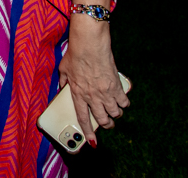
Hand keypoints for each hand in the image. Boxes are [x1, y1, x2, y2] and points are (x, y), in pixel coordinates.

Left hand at [57, 15, 128, 145]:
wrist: (90, 45)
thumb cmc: (75, 55)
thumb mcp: (63, 69)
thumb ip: (64, 81)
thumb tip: (63, 87)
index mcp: (78, 94)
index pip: (83, 118)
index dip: (88, 133)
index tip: (93, 142)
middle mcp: (92, 97)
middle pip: (103, 119)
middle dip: (106, 125)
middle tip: (107, 123)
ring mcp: (106, 92)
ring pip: (115, 113)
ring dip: (115, 114)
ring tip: (114, 111)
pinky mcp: (116, 86)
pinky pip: (124, 102)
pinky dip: (124, 103)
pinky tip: (121, 100)